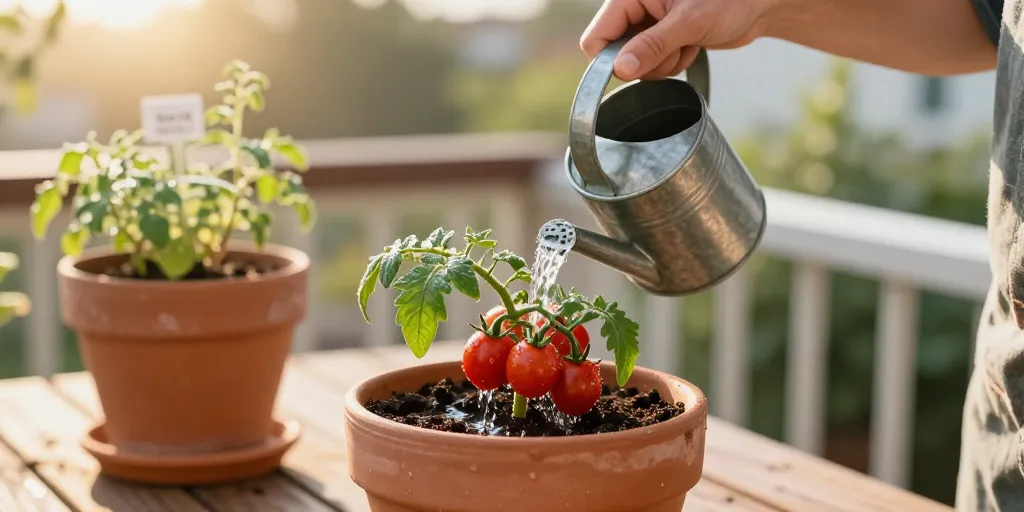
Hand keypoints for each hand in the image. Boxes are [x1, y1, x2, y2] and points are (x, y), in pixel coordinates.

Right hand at [580, 0, 784, 80]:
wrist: (760, 4)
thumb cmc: (730, 1)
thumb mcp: (689, 23)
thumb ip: (652, 45)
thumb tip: (621, 69)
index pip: (596, 37)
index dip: (610, 59)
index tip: (636, 67)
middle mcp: (636, 8)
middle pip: (616, 53)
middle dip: (646, 62)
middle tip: (674, 49)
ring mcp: (649, 24)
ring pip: (636, 63)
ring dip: (663, 63)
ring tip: (687, 44)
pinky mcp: (663, 37)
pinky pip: (654, 64)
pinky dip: (673, 62)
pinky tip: (691, 46)